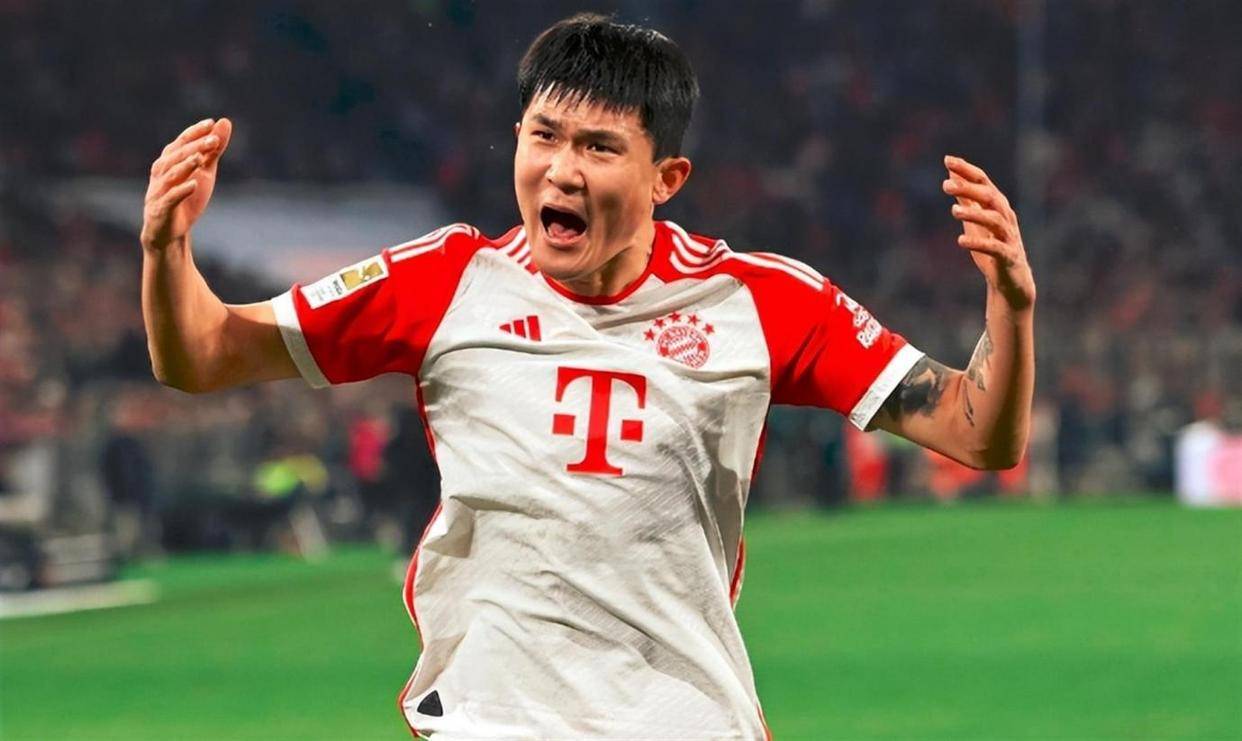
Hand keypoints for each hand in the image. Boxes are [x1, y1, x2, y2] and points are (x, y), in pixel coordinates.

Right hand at [141, 117, 232, 251]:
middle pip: (176, 156)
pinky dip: (181, 191)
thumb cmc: (187, 198)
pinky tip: (194, 185)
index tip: (210, 123)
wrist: (172, 232)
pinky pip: (170, 198)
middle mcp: (160, 173)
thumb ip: (213, 150)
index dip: (194, 132)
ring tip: (201, 158)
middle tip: (213, 140)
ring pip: (170, 175)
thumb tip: (225, 122)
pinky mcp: (161, 209)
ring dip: (185, 165)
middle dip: (194, 147)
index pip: (181, 142)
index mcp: (169, 161)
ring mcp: (158, 191)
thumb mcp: (205, 172)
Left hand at [943, 155, 1035, 310]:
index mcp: (997, 206)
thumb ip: (966, 199)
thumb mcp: (975, 221)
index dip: (967, 170)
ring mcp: (1008, 237)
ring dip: (974, 214)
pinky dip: (978, 243)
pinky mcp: (1008, 257)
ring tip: (954, 211)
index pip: (983, 181)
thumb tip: (952, 175)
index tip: (947, 160)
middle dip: (969, 189)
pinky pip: (995, 248)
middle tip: (946, 185)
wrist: (1010, 281)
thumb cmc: (991, 248)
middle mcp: (1005, 217)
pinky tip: (960, 241)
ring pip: (994, 220)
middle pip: (990, 197)